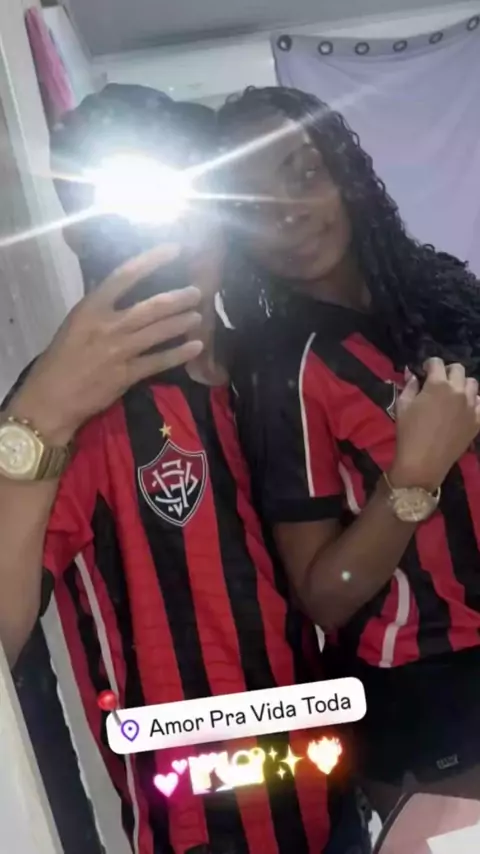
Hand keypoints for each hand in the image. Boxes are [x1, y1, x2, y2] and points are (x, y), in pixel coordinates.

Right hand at [7, 245, 203, 442]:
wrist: (52, 397)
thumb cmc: (61, 359)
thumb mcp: (76, 323)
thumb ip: (101, 309)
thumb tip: (127, 293)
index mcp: (91, 307)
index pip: (124, 275)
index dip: (151, 260)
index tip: (173, 249)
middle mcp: (108, 325)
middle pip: (152, 307)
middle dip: (179, 299)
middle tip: (197, 293)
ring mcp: (119, 350)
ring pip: (159, 332)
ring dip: (182, 322)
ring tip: (199, 316)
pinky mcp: (127, 375)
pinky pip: (159, 361)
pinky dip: (180, 353)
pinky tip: (196, 347)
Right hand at [390, 358, 479, 489]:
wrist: (423, 463)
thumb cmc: (408, 433)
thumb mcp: (402, 406)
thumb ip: (409, 386)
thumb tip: (413, 375)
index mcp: (437, 384)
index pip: (437, 362)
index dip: (428, 365)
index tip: (423, 373)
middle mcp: (458, 390)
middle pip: (458, 369)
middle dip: (447, 372)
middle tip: (438, 384)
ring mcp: (471, 405)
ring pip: (472, 384)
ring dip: (462, 385)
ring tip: (453, 396)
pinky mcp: (477, 420)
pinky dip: (473, 402)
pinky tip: (464, 409)